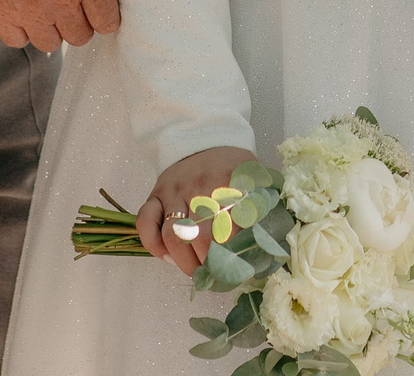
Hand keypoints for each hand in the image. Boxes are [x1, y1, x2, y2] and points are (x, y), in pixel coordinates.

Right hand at [0, 0, 120, 51]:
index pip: (108, 21)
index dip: (106, 15)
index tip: (99, 7)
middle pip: (80, 36)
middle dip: (80, 22)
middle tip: (72, 4)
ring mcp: (28, 8)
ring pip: (50, 44)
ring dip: (51, 29)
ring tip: (47, 8)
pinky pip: (16, 40)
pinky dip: (21, 31)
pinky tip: (22, 11)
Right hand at [137, 146, 259, 275]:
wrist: (203, 138)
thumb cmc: (232, 167)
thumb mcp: (255, 180)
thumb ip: (262, 210)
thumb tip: (267, 250)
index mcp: (231, 184)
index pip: (231, 231)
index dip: (232, 258)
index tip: (237, 272)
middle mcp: (201, 186)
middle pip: (201, 238)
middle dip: (208, 265)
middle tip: (214, 274)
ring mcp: (175, 190)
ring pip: (173, 236)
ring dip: (183, 262)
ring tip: (194, 270)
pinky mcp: (155, 193)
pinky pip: (146, 222)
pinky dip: (153, 245)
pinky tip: (167, 256)